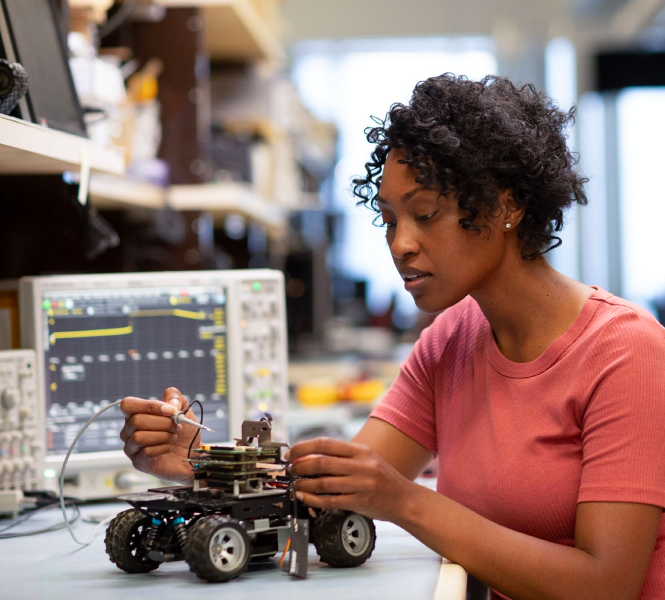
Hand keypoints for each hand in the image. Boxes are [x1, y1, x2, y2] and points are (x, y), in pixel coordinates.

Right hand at [120, 387, 198, 484]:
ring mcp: (131, 448)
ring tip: (174, 437)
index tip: (171, 410)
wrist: (192, 454)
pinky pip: (146, 452)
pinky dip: (163, 448)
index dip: (150, 405)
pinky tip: (169, 448)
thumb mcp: (183, 409)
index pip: (128, 404)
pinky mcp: (139, 463)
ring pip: (139, 437)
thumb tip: (170, 404)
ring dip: (163, 436)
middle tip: (176, 426)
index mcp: (136, 414)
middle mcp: (129, 430)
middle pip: (136, 421)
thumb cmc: (184, 431)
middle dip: (162, 423)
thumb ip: (175, 397)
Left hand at [287, 437, 415, 521]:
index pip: (326, 444)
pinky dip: (313, 499)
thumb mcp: (367, 459)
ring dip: (304, 484)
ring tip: (295, 485)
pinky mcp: (359, 502)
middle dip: (301, 466)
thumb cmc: (384, 478)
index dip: (304, 447)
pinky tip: (305, 498)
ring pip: (324, 483)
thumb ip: (343, 456)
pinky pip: (330, 500)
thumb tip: (311, 455)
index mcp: (361, 451)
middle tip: (291, 469)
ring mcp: (360, 484)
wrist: (404, 499)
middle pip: (322, 463)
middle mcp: (361, 465)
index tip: (292, 453)